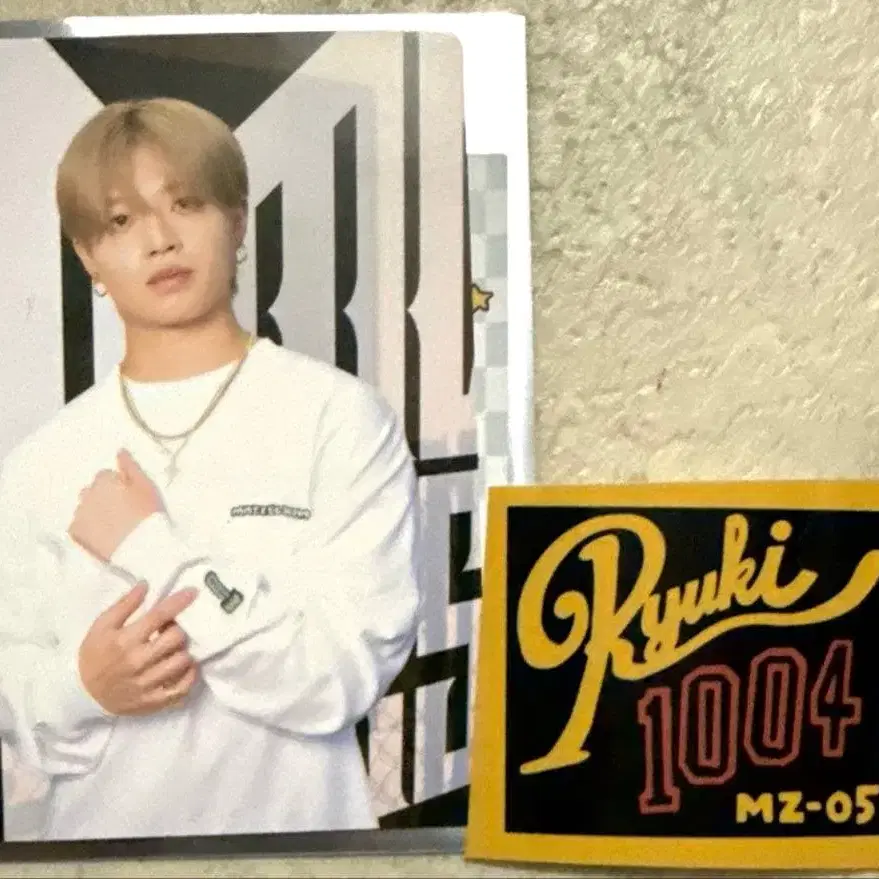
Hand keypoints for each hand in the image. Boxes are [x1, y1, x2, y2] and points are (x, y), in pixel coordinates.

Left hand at [69, 449, 162, 561]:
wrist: (140, 550)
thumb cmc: (148, 515)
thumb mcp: (146, 486)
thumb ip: (131, 467)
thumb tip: (119, 451)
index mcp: (104, 481)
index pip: (106, 475)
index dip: (119, 485)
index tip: (130, 497)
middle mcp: (86, 494)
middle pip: (93, 491)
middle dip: (103, 497)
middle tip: (122, 512)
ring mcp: (79, 515)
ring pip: (86, 508)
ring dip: (96, 512)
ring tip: (113, 526)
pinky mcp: (77, 535)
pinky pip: (79, 526)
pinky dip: (88, 528)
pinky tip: (103, 536)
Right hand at [79, 582, 199, 715]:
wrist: (82, 694)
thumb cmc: (95, 655)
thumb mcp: (102, 626)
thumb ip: (125, 604)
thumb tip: (146, 585)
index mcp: (125, 640)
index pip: (159, 616)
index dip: (179, 602)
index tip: (193, 592)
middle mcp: (138, 662)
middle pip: (176, 638)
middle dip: (178, 629)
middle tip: (171, 630)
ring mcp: (147, 684)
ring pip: (182, 661)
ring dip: (183, 651)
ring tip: (174, 649)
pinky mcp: (153, 702)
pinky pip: (183, 688)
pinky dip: (189, 676)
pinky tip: (185, 667)